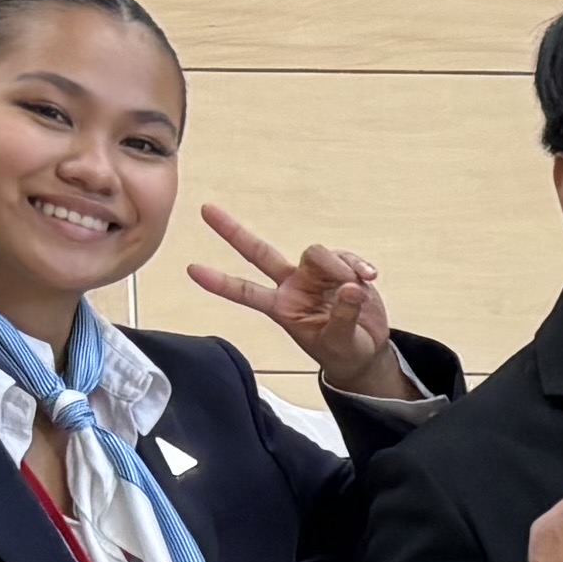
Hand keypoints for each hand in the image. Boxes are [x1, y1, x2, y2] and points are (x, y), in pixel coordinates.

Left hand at [182, 202, 422, 400]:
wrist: (366, 351)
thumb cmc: (344, 351)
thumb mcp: (341, 343)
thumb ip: (344, 316)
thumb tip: (351, 287)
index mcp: (283, 308)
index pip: (246, 292)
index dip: (220, 282)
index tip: (192, 271)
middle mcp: (293, 286)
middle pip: (259, 253)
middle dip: (233, 232)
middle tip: (206, 210)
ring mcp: (314, 275)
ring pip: (317, 254)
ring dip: (339, 267)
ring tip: (359, 286)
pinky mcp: (340, 269)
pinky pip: (345, 257)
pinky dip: (358, 265)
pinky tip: (370, 277)